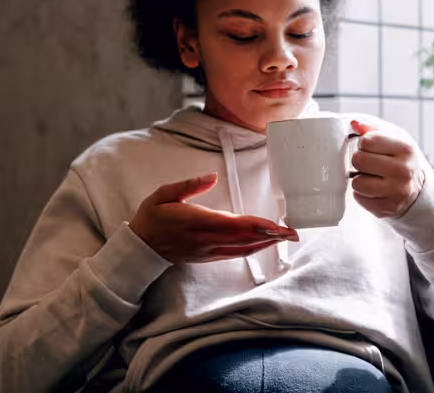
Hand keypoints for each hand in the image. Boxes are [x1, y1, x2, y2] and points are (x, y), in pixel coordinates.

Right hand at [129, 173, 298, 262]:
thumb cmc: (152, 217)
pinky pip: (235, 254)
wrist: (141, 247)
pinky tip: (264, 244)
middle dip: (270, 235)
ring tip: (285, 237)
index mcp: (196, 221)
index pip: (233, 224)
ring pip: (243, 248)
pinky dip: (253, 249)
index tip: (275, 224)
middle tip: (292, 232)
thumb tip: (211, 176)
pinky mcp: (209, 256)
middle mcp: (206, 239)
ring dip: (266, 243)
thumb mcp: (164, 194)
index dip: (256, 225)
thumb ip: (189, 185)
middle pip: (244, 238)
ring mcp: (208, 250)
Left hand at [350, 120, 425, 218]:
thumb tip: (354, 124)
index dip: (364, 144)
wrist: (418, 192)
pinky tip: (375, 191)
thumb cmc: (401, 161)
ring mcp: (396, 192)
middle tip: (370, 165)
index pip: (367, 140)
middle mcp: (404, 171)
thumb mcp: (395, 140)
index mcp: (406, 149)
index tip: (371, 149)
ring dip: (360, 179)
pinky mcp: (386, 209)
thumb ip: (374, 129)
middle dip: (360, 161)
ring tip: (372, 178)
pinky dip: (363, 194)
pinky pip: (358, 197)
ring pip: (356, 182)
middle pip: (359, 160)